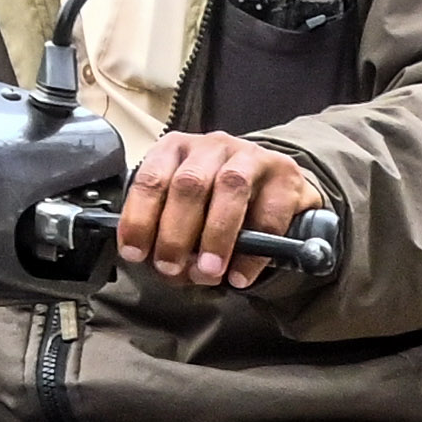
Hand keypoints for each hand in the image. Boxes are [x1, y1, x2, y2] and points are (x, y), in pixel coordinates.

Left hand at [117, 128, 320, 289]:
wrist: (276, 194)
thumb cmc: (219, 207)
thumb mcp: (185, 215)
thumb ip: (168, 237)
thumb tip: (164, 268)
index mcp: (176, 151)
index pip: (150, 179)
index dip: (140, 218)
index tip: (136, 253)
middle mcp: (211, 146)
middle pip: (189, 183)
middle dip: (176, 232)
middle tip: (171, 267)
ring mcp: (250, 155)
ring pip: (231, 187)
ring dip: (216, 235)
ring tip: (209, 270)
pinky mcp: (285, 174)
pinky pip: (269, 214)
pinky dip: (253, 252)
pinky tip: (240, 274)